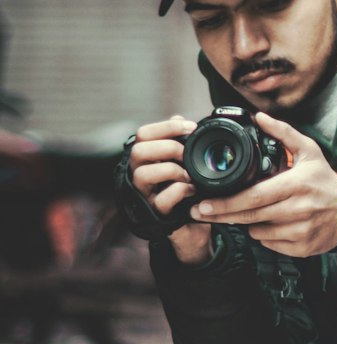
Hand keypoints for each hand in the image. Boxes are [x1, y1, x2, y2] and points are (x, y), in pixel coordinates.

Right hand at [129, 115, 211, 264]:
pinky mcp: (155, 214)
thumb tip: (180, 118)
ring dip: (171, 169)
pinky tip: (192, 189)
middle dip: (168, 147)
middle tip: (187, 154)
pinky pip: (162, 199)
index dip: (166, 126)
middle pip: (138, 151)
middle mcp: (138, 174)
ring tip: (189, 174)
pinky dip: (180, 191)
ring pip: (143, 174)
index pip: (143, 134)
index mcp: (146, 159)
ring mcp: (144, 195)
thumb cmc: (186, 189)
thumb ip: (179, 141)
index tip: (191, 127)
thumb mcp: (184, 162)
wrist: (193, 225)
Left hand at [189, 111, 336, 257]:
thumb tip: (259, 117)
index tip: (204, 203)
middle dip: (221, 215)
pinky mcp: (301, 248)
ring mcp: (299, 231)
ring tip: (254, 211)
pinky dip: (265, 234)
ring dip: (248, 222)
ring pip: (258, 231)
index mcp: (295, 185)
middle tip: (200, 212)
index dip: (226, 202)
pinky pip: (270, 243)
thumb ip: (282, 133)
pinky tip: (273, 223)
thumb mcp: (308, 151)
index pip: (253, 197)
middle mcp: (297, 210)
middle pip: (250, 216)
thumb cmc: (327, 180)